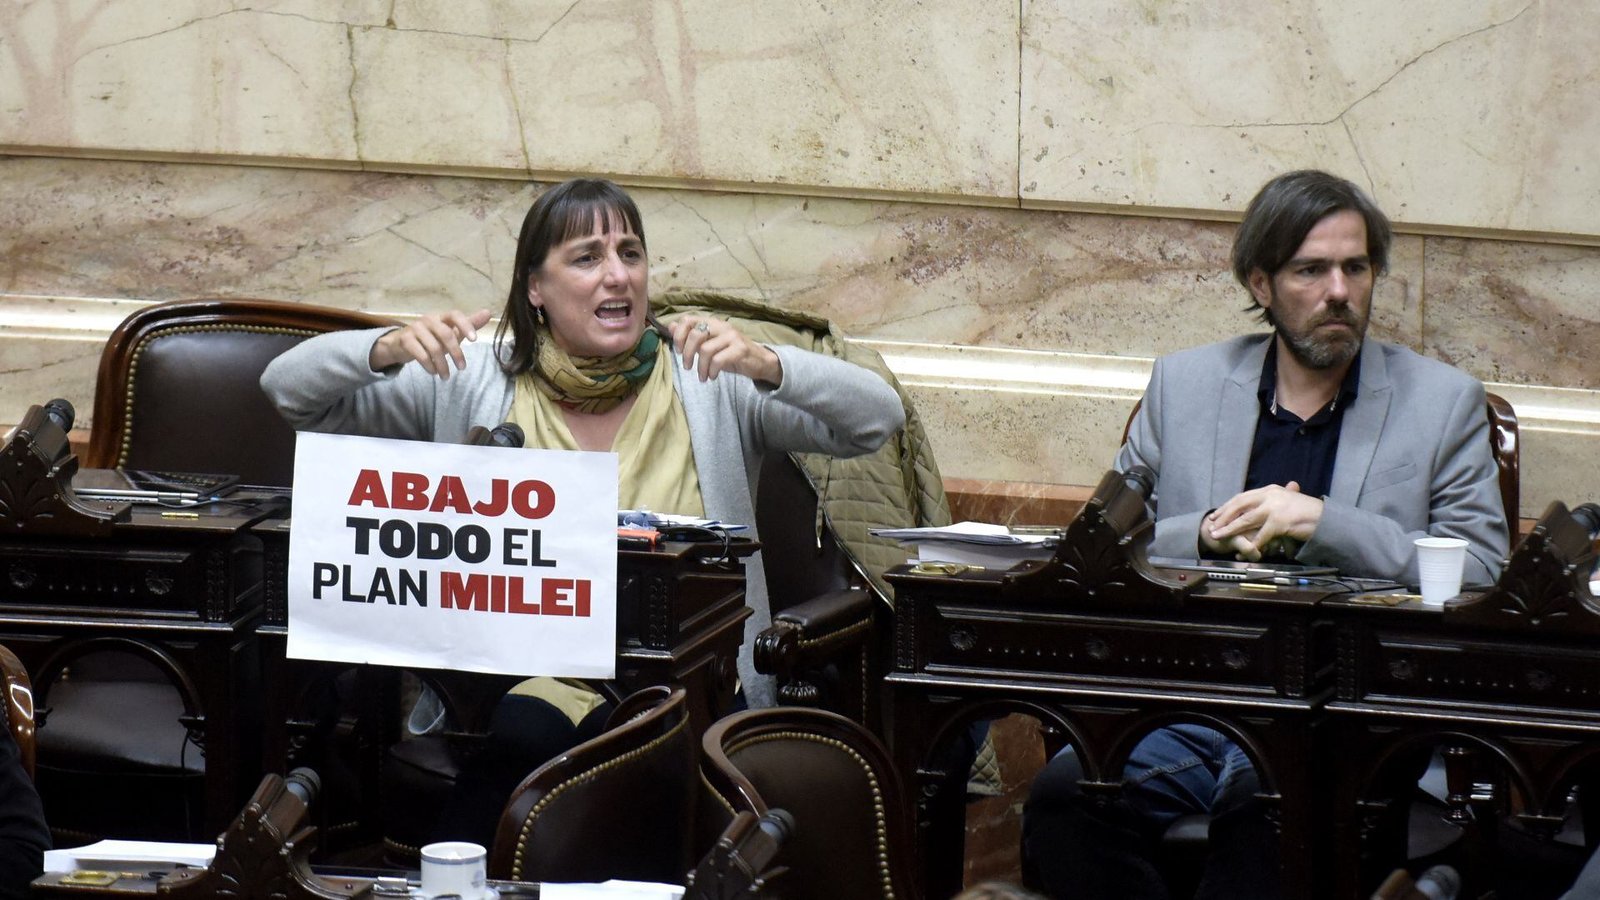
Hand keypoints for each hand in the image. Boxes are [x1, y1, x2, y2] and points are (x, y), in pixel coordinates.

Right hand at [370, 309, 492, 378]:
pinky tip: (434, 372)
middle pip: (446, 334)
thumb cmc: (432, 337)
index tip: (475, 340)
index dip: (465, 325)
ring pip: (434, 348)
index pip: (455, 315)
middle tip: (462, 368)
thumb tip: (488, 312)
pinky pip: (421, 355)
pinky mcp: (406, 340)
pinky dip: (430, 366)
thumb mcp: (451, 331)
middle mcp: (428, 319)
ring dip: (442, 365)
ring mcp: (415, 328)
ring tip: (446, 376)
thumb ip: (469, 324)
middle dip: (456, 353)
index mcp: (441, 316)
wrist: (401, 343)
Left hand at [667, 316, 782, 384]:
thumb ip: (691, 336)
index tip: (677, 350)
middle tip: (687, 366)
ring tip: (701, 376)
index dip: (678, 335)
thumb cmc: (732, 354)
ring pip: (705, 350)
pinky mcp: (740, 349)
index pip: (688, 320)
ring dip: (700, 367)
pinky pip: (718, 360)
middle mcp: (722, 326)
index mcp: (712, 322)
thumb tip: (670, 326)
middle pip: (696, 334)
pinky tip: (711, 376)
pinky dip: (711, 371)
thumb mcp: (710, 344)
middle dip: (686, 353)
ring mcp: (732, 337)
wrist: (759, 361)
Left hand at [1205, 481, 1323, 561]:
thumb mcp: (1286, 502)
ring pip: (1246, 519)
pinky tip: (1244, 550)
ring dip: (1229, 529)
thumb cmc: (1308, 513)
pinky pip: (1262, 535)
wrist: (1326, 519)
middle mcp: (1271, 495)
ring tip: (1217, 536)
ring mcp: (1275, 508)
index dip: (1227, 507)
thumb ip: (1270, 504)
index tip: (1215, 515)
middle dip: (1223, 516)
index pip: (1242, 497)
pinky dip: (1252, 543)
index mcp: (1270, 490)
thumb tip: (1253, 508)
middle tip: (1211, 525)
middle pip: (1239, 505)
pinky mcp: (1280, 521)